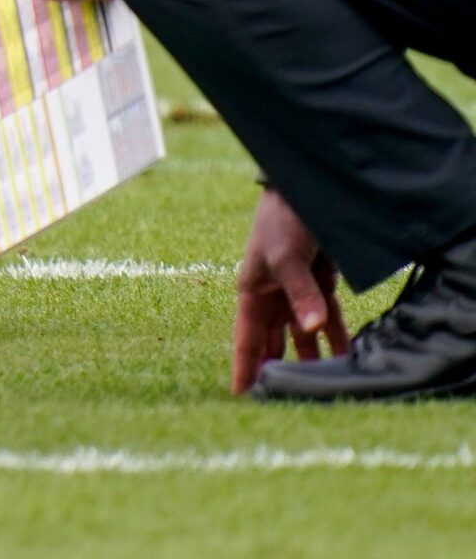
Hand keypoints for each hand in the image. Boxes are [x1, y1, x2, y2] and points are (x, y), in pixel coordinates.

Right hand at [233, 190, 348, 394]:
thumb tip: (313, 329)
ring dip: (312, 358)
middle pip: (273, 342)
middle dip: (278, 369)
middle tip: (284, 403)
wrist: (304, 188)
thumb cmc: (281, 219)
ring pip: (304, 335)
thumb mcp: (285, 256)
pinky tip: (348, 357)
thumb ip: (301, 293)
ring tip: (322, 388)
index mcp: (252, 291)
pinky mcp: (321, 284)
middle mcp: (272, 296)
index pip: (246, 339)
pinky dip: (337, 337)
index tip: (242, 396)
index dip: (244, 367)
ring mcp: (297, 291)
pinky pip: (329, 319)